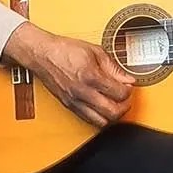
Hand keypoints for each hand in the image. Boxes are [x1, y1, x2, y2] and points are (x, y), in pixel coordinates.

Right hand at [2, 22, 135, 127]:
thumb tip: (128, 79)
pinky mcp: (69, 107)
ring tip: (115, 103)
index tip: (129, 85)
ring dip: (113, 115)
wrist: (43, 55)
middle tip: (125, 97)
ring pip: (101, 122)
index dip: (129, 91)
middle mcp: (83, 93)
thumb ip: (114, 67)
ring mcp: (75, 102)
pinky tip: (102, 107)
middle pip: (113, 113)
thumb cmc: (66, 50)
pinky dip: (100, 117)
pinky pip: (89, 120)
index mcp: (91, 77)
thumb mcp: (95, 52)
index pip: (119, 93)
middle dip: (124, 106)